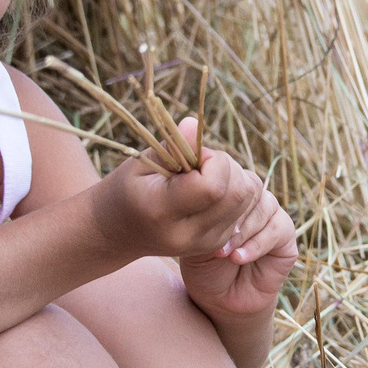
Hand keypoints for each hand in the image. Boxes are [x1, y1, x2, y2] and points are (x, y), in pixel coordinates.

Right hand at [92, 119, 263, 262]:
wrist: (120, 232)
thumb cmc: (129, 189)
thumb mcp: (141, 163)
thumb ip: (173, 145)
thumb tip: (193, 123)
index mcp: (162, 213)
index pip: (213, 187)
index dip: (213, 161)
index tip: (194, 155)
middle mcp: (189, 235)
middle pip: (238, 194)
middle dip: (228, 167)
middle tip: (202, 162)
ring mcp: (207, 244)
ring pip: (248, 201)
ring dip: (235, 178)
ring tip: (205, 175)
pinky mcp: (219, 244)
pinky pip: (246, 210)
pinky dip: (235, 192)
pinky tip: (210, 191)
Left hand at [176, 166, 297, 320]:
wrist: (219, 301)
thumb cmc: (202, 266)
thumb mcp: (195, 236)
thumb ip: (203, 210)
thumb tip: (204, 187)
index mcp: (230, 192)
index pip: (230, 172)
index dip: (218, 190)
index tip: (201, 213)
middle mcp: (253, 199)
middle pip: (250, 187)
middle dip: (231, 213)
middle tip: (214, 238)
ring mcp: (271, 216)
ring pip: (264, 206)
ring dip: (243, 231)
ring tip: (223, 252)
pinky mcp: (287, 238)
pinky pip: (278, 229)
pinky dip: (257, 244)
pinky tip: (238, 258)